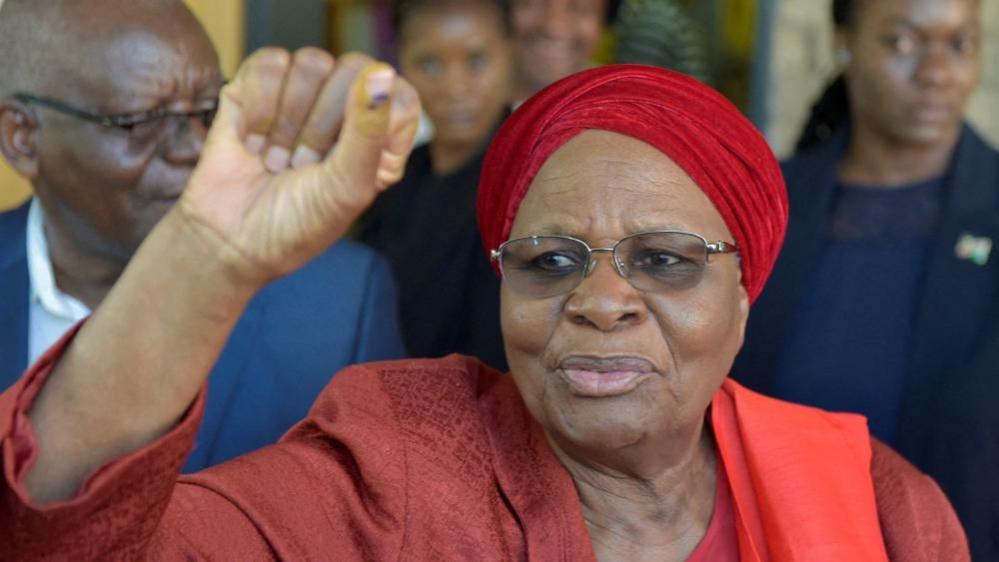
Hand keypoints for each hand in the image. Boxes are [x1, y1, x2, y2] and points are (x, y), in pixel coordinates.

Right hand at [178, 48, 419, 285]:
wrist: (230, 240)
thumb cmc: (298, 224)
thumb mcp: (346, 188)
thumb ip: (369, 131)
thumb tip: (383, 72)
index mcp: (379, 139)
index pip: (400, 95)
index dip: (375, 119)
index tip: (347, 157)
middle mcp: (345, 110)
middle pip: (353, 69)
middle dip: (322, 125)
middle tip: (302, 166)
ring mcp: (302, 93)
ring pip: (311, 62)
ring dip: (288, 120)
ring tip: (276, 159)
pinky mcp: (256, 85)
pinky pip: (269, 63)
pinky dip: (258, 109)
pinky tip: (252, 142)